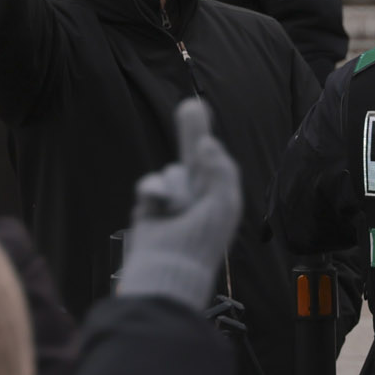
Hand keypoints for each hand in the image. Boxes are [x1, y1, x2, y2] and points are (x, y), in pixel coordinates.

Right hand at [117, 99, 243, 308]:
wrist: (169, 269)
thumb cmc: (201, 241)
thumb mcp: (222, 205)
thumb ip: (219, 171)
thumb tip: (208, 141)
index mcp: (221, 196)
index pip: (216, 163)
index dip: (209, 143)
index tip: (203, 115)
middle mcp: (199, 196)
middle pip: (194, 156)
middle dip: (192, 131)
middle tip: (190, 106)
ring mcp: (175, 200)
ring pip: (172, 172)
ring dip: (175, 186)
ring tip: (177, 209)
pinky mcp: (152, 206)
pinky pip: (152, 183)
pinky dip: (154, 192)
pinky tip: (157, 207)